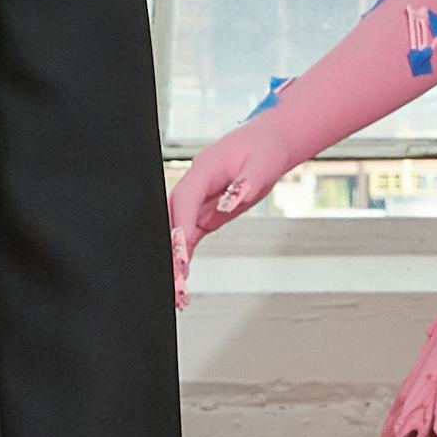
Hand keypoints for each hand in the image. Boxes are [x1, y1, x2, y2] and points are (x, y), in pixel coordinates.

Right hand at [167, 120, 297, 288]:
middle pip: (171, 220)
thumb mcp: (262, 166)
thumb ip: (244, 186)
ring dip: (174, 260)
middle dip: (170, 252)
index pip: (184, 201)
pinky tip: (181, 280)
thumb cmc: (263, 151)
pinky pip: (188, 237)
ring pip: (176, 232)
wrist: (266, 144)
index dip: (179, 229)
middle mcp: (193, 186)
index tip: (179, 256)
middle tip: (175, 284)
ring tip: (177, 292)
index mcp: (203, 170)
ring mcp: (195, 201)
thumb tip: (228, 204)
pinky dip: (184, 258)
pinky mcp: (202, 214)